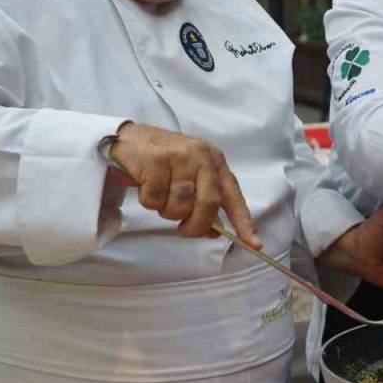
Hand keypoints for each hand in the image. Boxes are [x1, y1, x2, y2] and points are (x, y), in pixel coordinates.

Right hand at [107, 122, 258, 245]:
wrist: (128, 139)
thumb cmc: (163, 162)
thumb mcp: (190, 178)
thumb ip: (204, 202)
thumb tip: (214, 231)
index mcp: (215, 162)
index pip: (233, 196)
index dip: (243, 222)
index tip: (254, 244)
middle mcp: (201, 157)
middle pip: (209, 204)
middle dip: (196, 225)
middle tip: (184, 230)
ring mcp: (179, 156)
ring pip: (180, 205)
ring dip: (167, 211)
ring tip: (160, 196)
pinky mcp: (156, 160)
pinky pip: (155, 199)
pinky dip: (149, 202)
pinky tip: (145, 186)